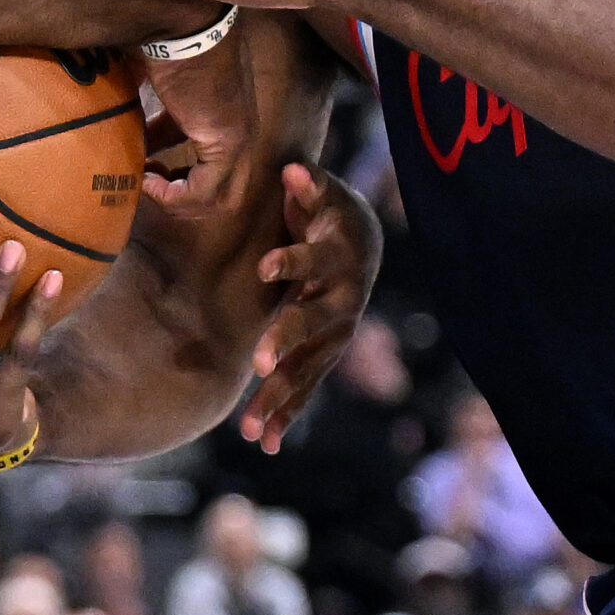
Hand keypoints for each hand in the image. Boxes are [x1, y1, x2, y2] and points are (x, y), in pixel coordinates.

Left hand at [239, 163, 381, 453]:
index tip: (265, 265)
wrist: (363, 245)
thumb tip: (294, 171)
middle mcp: (341, 302)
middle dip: (287, 342)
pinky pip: (306, 387)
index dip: (290, 262)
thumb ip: (309, 185)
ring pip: (308, 368)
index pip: (312, 261)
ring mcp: (336, 333)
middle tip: (261, 365)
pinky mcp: (325, 353)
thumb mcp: (324, 194)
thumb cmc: (331, 214)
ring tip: (251, 430)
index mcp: (337, 258)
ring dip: (280, 397)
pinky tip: (265, 444)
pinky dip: (286, 414)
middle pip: (313, 323)